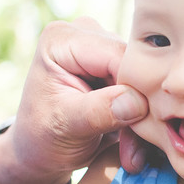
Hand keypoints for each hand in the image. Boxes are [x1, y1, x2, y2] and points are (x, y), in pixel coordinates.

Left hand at [0, 19, 150, 183]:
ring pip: (144, 77)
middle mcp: (85, 32)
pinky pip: (144, 87)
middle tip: (137, 147)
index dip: (135, 88)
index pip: (117, 54)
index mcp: (62, 38)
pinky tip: (134, 140)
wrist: (39, 150)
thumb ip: (98, 112)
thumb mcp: (64, 127)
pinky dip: (143, 115)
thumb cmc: (42, 138)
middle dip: (140, 105)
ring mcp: (103, 47)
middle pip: (134, 63)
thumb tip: (136, 102)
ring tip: (133, 149)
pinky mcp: (117, 65)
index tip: (141, 127)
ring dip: (144, 114)